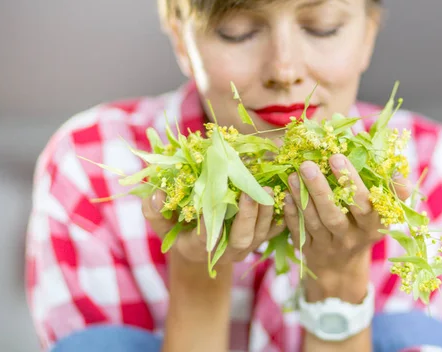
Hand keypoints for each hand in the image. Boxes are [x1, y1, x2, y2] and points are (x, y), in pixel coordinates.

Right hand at [142, 187, 285, 265]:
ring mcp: (247, 247)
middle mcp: (228, 250)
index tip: (216, 196)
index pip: (209, 235)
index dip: (213, 218)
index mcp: (203, 247)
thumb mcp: (163, 226)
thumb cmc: (180, 234)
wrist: (201, 253)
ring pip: (262, 234)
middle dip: (248, 214)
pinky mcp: (260, 240)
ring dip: (268, 212)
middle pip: (243, 237)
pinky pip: (275, 231)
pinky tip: (286, 194)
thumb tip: (154, 194)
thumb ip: (154, 213)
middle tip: (252, 189)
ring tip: (270, 187)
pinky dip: (283, 215)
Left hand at [283, 154, 411, 273]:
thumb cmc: (364, 227)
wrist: (342, 268)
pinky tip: (286, 195)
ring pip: (315, 222)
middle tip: (308, 164)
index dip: (352, 182)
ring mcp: (328, 246)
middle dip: (321, 189)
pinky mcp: (309, 250)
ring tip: (293, 174)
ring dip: (302, 197)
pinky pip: (299, 231)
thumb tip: (396, 170)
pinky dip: (292, 213)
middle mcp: (351, 238)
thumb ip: (393, 192)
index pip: (365, 204)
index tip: (337, 156)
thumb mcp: (384, 215)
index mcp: (372, 226)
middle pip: (335, 215)